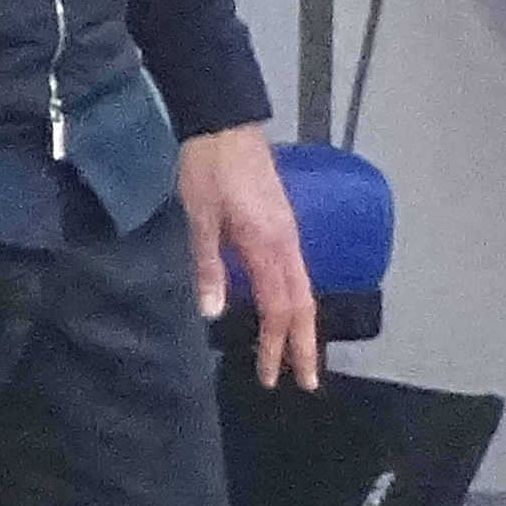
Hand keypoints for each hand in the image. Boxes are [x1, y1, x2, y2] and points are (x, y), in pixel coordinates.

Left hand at [182, 126, 320, 392]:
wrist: (224, 122)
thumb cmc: (208, 167)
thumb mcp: (200, 217)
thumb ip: (209, 266)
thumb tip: (214, 313)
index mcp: (267, 245)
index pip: (279, 309)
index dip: (276, 346)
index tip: (271, 378)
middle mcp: (286, 243)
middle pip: (302, 304)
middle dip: (303, 345)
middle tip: (306, 383)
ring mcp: (287, 232)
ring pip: (303, 289)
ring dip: (301, 325)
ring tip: (297, 355)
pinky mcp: (281, 223)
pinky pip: (296, 272)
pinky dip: (295, 300)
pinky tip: (285, 311)